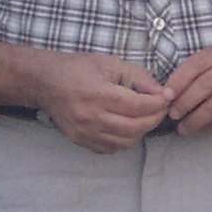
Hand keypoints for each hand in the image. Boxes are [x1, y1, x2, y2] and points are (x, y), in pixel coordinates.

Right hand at [31, 49, 174, 152]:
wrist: (45, 82)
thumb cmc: (77, 69)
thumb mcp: (110, 63)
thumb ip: (138, 76)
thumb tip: (161, 92)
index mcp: (98, 94)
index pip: (138, 106)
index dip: (157, 103)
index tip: (166, 97)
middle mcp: (90, 116)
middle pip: (135, 127)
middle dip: (154, 119)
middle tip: (161, 109)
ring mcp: (84, 132)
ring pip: (125, 141)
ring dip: (141, 130)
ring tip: (145, 117)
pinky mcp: (80, 140)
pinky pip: (111, 148)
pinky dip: (124, 140)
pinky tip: (126, 126)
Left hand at [157, 40, 211, 134]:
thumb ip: (197, 72)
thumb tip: (169, 93)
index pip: (196, 64)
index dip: (178, 80)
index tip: (166, 96)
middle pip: (206, 85)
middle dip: (186, 102)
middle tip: (174, 114)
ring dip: (197, 119)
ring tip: (185, 128)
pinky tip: (204, 129)